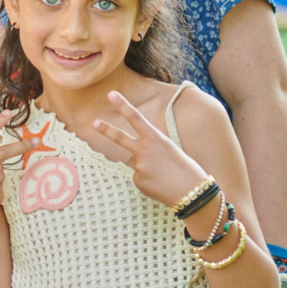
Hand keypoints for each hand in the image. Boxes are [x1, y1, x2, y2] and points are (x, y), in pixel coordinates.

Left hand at [93, 91, 207, 206]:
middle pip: (120, 138)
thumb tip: (134, 158)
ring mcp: (139, 166)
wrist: (193, 192)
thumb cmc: (186, 169)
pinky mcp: (137, 180)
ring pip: (135, 162)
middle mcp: (144, 150)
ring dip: (146, 166)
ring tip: (163, 174)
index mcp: (156, 138)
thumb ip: (150, 149)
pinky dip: (148, 180)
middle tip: (93, 123)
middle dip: (106, 130)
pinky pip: (139, 177)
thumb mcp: (170, 150)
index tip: (111, 94)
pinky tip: (160, 184)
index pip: (136, 118)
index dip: (123, 105)